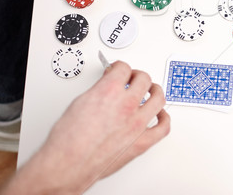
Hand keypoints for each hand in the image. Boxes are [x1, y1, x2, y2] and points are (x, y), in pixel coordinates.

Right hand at [1, 62, 169, 194]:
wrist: (68, 165)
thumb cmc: (68, 140)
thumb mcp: (79, 102)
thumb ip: (98, 90)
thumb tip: (105, 88)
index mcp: (110, 91)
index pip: (123, 68)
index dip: (120, 67)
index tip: (119, 69)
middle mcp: (127, 105)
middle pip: (144, 79)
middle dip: (137, 76)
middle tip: (133, 77)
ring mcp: (137, 124)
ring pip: (158, 99)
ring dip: (155, 91)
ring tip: (151, 90)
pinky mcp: (142, 142)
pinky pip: (163, 127)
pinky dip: (164, 118)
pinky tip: (160, 115)